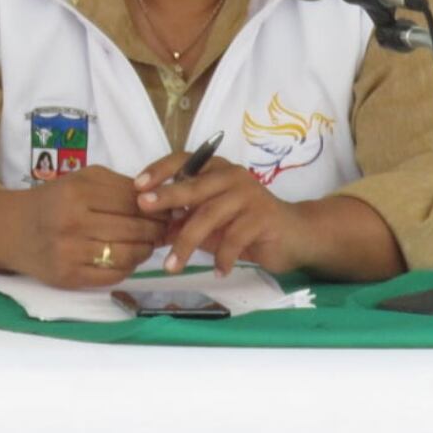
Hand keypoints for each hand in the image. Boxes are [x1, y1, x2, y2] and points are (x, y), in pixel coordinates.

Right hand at [9, 167, 167, 288]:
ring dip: (145, 251)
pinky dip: (128, 268)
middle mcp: (73, 222)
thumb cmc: (53, 201)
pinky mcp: (68, 277)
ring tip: (148, 245)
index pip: (133, 201)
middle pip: (134, 228)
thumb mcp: (82, 180)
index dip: (157, 207)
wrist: (13, 229)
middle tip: (164, 230)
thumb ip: (119, 186)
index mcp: (78, 192)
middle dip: (156, 230)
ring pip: (127, 254)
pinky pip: (112, 275)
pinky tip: (128, 259)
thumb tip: (161, 201)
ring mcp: (70, 252)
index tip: (167, 210)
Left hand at [135, 153, 303, 274]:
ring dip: (187, 243)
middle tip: (144, 206)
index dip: (160, 170)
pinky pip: (234, 239)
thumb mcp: (212, 223)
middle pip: (194, 186)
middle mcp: (232, 176)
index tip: (138, 186)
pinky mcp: (263, 216)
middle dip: (167, 196)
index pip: (184, 161)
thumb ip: (186, 221)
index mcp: (216, 171)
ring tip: (171, 267)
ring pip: (210, 216)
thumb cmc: (246, 226)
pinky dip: (222, 258)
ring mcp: (249, 195)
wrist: (295, 235)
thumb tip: (151, 230)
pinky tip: (218, 272)